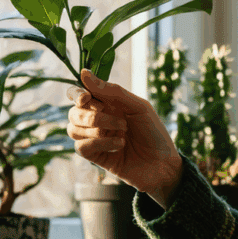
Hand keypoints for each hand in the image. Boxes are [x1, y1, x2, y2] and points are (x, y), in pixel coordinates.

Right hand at [66, 69, 182, 205]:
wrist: (164, 165)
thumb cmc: (154, 133)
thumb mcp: (138, 107)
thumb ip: (112, 91)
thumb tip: (84, 73)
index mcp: (106, 104)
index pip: (78, 94)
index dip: (77, 94)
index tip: (87, 98)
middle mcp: (96, 120)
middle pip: (73, 112)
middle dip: (92, 116)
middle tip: (119, 121)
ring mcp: (94, 139)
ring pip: (73, 129)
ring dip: (97, 129)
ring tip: (123, 133)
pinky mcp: (95, 157)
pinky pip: (81, 147)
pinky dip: (100, 144)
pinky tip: (119, 145)